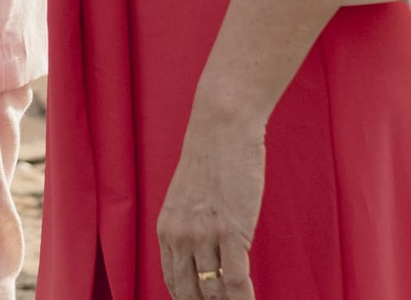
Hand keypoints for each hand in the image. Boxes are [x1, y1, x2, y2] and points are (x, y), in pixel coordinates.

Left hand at [158, 102, 263, 298]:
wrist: (223, 127)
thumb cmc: (213, 160)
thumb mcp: (187, 200)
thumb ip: (189, 230)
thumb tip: (206, 261)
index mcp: (166, 230)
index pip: (173, 283)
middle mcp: (179, 236)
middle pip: (191, 293)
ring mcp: (203, 235)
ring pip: (214, 291)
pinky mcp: (229, 231)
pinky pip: (235, 281)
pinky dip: (244, 298)